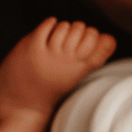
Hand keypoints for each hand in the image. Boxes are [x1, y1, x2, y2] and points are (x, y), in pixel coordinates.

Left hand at [0, 17, 115, 116]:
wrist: (22, 107)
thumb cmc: (50, 90)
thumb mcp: (76, 77)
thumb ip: (92, 58)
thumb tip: (109, 37)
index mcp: (82, 70)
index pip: (106, 41)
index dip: (97, 36)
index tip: (88, 42)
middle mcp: (69, 61)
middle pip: (87, 29)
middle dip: (79, 30)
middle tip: (68, 43)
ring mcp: (51, 54)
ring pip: (67, 25)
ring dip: (61, 29)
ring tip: (54, 43)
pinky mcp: (33, 47)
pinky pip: (49, 24)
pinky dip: (49, 25)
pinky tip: (46, 35)